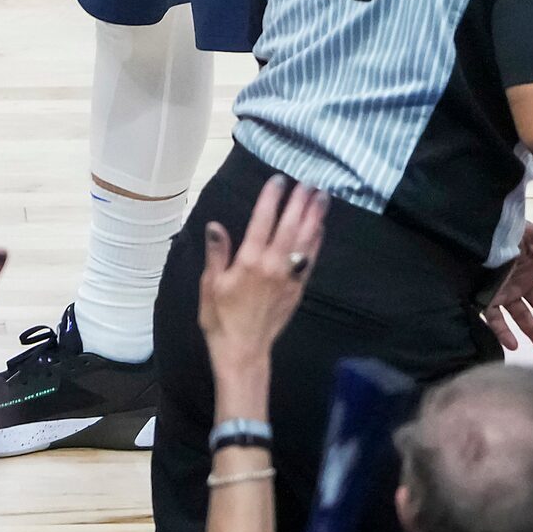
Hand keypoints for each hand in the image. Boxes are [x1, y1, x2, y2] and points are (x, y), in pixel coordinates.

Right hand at [198, 174, 326, 375]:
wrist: (243, 351)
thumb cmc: (221, 319)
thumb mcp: (210, 285)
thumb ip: (217, 254)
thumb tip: (215, 226)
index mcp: (249, 261)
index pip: (263, 221)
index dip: (272, 198)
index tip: (279, 180)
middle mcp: (273, 265)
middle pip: (290, 226)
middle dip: (300, 202)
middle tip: (308, 182)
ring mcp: (288, 277)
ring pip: (305, 240)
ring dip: (314, 217)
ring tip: (322, 197)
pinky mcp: (297, 289)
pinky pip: (310, 259)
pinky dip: (317, 241)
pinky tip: (320, 228)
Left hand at [482, 223, 532, 350]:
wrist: (468, 232)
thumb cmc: (498, 229)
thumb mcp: (526, 232)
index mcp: (532, 263)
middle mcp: (520, 280)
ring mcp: (504, 291)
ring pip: (522, 316)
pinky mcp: (485, 298)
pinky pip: (495, 319)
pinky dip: (503, 333)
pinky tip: (514, 345)